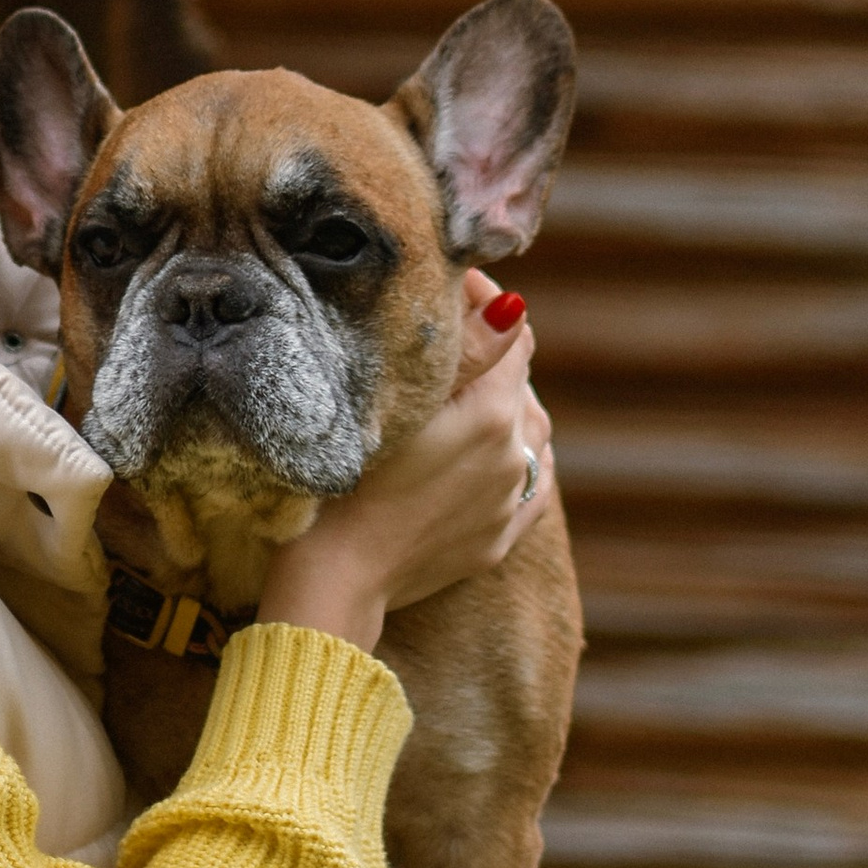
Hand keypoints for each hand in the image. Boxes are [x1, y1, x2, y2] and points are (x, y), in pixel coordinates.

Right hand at [256, 276, 552, 656]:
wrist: (337, 580)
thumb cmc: (346, 482)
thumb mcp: (396, 403)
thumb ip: (465, 351)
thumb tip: (513, 306)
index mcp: (494, 412)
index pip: (512, 333)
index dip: (482, 301)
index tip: (448, 287)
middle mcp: (514, 455)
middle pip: (520, 382)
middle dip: (491, 353)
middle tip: (444, 338)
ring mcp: (509, 502)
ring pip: (529, 433)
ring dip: (506, 404)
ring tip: (466, 394)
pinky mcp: (497, 540)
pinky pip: (530, 485)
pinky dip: (519, 459)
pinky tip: (500, 452)